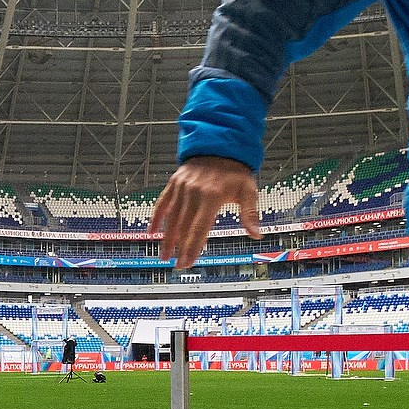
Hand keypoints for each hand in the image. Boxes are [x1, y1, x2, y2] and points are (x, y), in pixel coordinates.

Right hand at [154, 156, 259, 270]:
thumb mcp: (248, 190)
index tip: (187, 262)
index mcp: (211, 196)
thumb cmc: (235, 170)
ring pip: (171, 217)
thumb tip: (256, 233)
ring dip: (166, 238)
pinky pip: (162, 203)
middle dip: (179, 248)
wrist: (220, 144)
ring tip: (164, 255)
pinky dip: (156, 218)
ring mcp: (182, 188)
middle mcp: (193, 193)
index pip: (199, 228)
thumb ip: (250, 213)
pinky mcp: (175, 183)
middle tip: (177, 265)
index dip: (192, 248)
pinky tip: (152, 232)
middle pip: (183, 226)